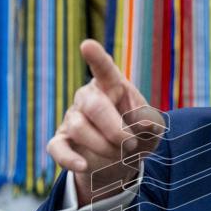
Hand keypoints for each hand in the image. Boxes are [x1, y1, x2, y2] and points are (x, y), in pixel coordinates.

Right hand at [47, 39, 164, 205]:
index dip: (96, 57)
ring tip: (119, 154)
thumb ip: (150, 122)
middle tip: (131, 144)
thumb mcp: (153, 128)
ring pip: (79, 128)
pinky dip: (69, 159)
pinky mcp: (62, 140)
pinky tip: (84, 165)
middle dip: (116, 129)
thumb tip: (143, 123)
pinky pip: (57, 148)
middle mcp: (87, 97)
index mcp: (111, 86)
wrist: (123, 161)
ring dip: (104, 146)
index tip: (87, 45)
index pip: (104, 69)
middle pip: (93, 105)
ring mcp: (72, 118)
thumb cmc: (138, 134)